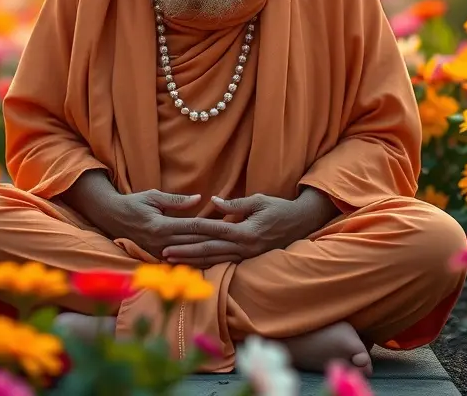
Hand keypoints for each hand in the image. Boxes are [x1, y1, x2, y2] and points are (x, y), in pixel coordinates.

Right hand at [98, 189, 218, 259]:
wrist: (112, 218)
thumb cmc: (134, 203)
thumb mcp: (154, 196)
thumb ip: (177, 201)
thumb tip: (200, 199)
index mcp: (161, 226)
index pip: (193, 227)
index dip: (213, 226)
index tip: (230, 226)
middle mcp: (162, 242)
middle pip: (196, 243)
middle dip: (218, 242)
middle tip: (238, 241)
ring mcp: (159, 252)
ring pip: (191, 255)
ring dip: (211, 255)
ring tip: (230, 254)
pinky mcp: (158, 257)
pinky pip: (182, 261)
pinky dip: (198, 261)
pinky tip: (212, 261)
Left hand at [161, 193, 331, 268]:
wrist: (301, 224)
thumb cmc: (280, 208)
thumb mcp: (259, 201)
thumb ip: (236, 204)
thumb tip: (213, 202)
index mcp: (245, 232)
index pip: (212, 231)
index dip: (191, 232)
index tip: (172, 234)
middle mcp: (244, 247)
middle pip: (208, 250)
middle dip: (185, 252)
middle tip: (164, 253)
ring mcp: (246, 256)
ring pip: (213, 259)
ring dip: (192, 261)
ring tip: (173, 261)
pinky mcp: (248, 259)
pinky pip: (223, 263)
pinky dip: (206, 264)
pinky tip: (192, 265)